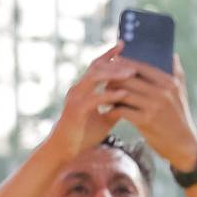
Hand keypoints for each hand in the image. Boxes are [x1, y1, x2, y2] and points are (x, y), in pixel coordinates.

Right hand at [49, 51, 122, 166]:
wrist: (64, 151)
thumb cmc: (82, 136)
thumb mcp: (104, 119)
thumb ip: (115, 107)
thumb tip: (131, 100)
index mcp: (83, 89)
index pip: (97, 66)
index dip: (109, 55)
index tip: (123, 45)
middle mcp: (78, 89)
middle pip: (96, 67)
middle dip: (115, 62)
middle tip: (133, 62)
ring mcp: (76, 98)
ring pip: (95, 77)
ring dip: (114, 74)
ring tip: (131, 73)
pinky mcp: (76, 110)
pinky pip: (95, 98)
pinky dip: (109, 94)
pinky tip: (123, 93)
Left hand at [97, 47, 196, 172]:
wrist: (183, 145)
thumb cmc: (178, 117)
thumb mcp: (181, 93)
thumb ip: (177, 73)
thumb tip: (172, 54)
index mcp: (169, 82)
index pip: (141, 66)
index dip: (124, 63)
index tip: (112, 62)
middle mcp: (162, 92)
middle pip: (129, 78)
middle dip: (113, 78)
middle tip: (102, 79)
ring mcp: (154, 106)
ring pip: (123, 93)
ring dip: (110, 94)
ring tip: (103, 95)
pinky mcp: (146, 121)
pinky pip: (122, 111)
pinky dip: (112, 110)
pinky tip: (107, 110)